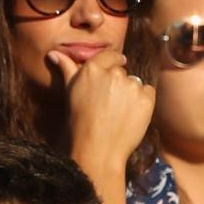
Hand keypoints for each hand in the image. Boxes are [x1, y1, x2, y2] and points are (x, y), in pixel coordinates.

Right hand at [48, 49, 154, 181]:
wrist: (97, 150)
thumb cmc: (79, 123)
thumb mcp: (71, 93)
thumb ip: (67, 69)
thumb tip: (55, 53)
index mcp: (93, 69)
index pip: (110, 55)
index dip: (113, 61)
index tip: (115, 66)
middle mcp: (114, 74)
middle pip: (122, 72)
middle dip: (118, 84)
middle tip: (109, 103)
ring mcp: (131, 86)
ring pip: (135, 83)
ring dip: (130, 93)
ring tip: (118, 113)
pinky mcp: (146, 99)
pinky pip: (148, 93)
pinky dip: (142, 102)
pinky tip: (130, 116)